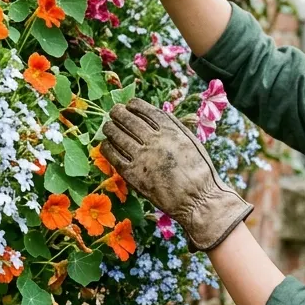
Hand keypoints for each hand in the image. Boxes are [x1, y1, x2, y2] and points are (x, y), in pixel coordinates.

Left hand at [101, 98, 252, 251]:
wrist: (197, 199)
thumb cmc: (197, 170)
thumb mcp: (190, 140)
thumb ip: (172, 126)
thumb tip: (152, 114)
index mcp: (170, 130)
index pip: (144, 110)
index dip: (132, 105)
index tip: (129, 105)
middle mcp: (154, 140)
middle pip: (127, 119)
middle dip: (117, 113)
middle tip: (114, 112)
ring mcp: (142, 157)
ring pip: (117, 135)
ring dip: (110, 128)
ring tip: (108, 126)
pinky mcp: (133, 174)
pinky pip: (113, 156)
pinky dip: (107, 147)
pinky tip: (106, 145)